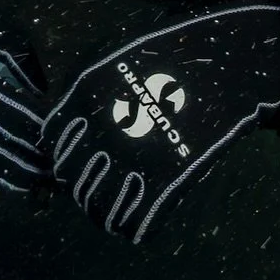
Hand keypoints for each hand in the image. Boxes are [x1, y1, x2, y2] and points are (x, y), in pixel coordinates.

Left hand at [42, 3, 279, 240]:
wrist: (226, 63)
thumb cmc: (173, 54)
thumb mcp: (117, 60)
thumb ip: (91, 92)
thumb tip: (71, 126)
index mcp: (85, 99)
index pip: (53, 145)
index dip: (63, 154)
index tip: (76, 157)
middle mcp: (100, 132)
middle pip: (71, 180)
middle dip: (81, 184)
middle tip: (99, 182)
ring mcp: (131, 161)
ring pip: (96, 207)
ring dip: (102, 209)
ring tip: (116, 204)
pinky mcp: (164, 182)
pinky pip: (134, 222)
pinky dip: (131, 225)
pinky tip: (138, 215)